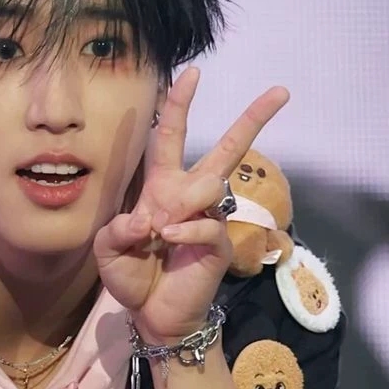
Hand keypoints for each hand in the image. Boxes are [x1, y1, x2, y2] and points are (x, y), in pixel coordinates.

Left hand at [93, 67, 289, 340]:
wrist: (154, 316)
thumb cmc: (133, 277)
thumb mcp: (107, 250)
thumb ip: (116, 229)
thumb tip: (148, 219)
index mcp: (161, 188)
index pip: (170, 138)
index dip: (179, 105)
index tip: (191, 73)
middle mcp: (189, 196)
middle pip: (226, 149)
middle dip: (252, 119)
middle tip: (280, 91)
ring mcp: (209, 218)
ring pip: (209, 184)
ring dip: (179, 205)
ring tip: (160, 233)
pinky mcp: (220, 242)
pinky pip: (207, 222)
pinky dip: (185, 230)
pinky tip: (171, 240)